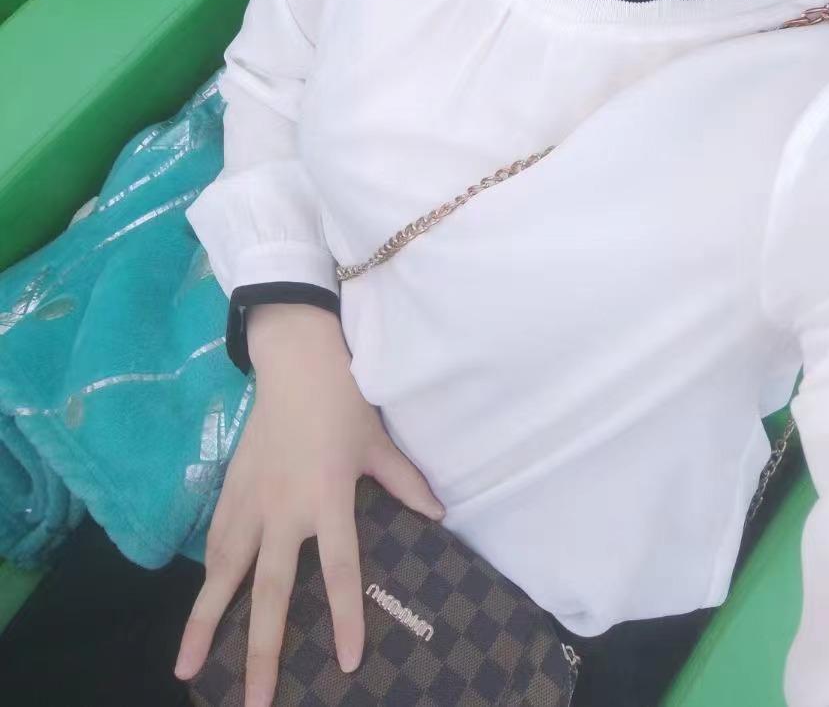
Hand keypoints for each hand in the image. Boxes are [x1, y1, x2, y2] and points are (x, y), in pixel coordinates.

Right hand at [172, 304, 444, 706]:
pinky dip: (208, 576)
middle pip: (271, 590)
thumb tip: (439, 514)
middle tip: (255, 701)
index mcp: (328, 498)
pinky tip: (201, 606)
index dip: (342, 617)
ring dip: (205, 621)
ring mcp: (251, 500)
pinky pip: (216, 541)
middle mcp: (285, 508)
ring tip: (186, 667)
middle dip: (261, 649)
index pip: (338, 569)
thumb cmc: (344, 401)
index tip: (346, 662)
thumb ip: (405, 482)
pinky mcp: (231, 488)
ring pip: (224, 572)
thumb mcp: (378, 442)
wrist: (296, 359)